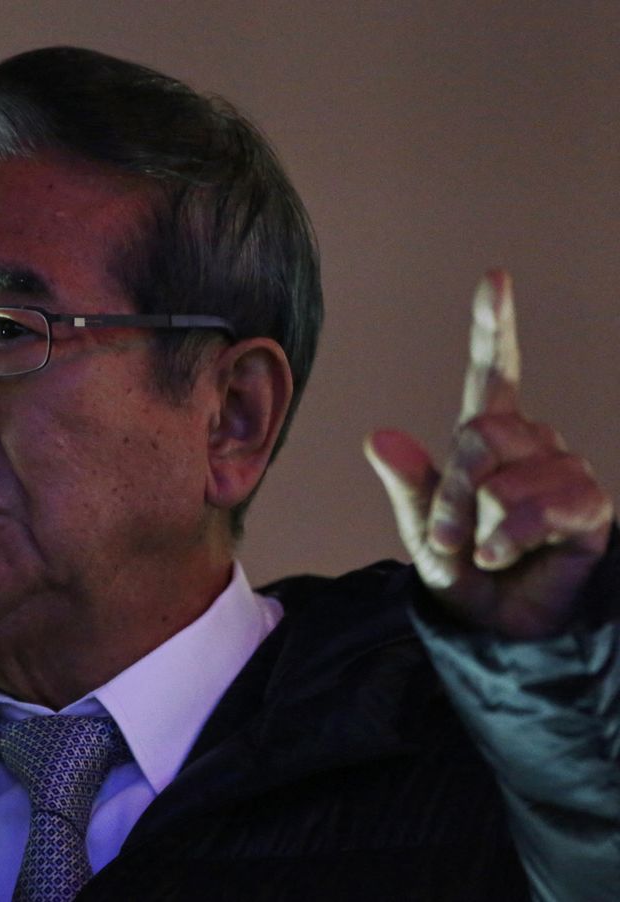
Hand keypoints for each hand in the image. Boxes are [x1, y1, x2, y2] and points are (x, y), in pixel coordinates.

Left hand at [365, 271, 613, 637]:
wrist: (498, 624)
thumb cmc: (464, 569)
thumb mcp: (422, 530)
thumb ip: (406, 483)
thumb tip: (380, 436)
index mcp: (487, 435)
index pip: (493, 371)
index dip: (494, 326)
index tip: (495, 278)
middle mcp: (532, 442)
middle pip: (480, 433)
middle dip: (454, 492)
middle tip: (455, 532)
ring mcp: (564, 470)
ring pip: (502, 476)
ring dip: (478, 523)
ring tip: (485, 549)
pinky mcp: (589, 506)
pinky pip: (537, 509)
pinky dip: (507, 540)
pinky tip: (505, 556)